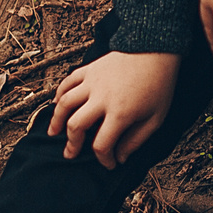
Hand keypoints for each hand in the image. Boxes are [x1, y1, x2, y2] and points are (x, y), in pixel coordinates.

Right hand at [49, 51, 179, 168]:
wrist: (155, 49)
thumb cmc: (159, 84)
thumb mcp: (156, 117)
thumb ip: (136, 140)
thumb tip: (120, 157)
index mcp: (120, 113)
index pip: (102, 144)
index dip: (104, 159)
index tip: (109, 163)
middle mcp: (102, 98)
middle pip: (76, 126)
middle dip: (72, 144)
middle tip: (71, 154)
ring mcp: (93, 82)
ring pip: (65, 104)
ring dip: (56, 121)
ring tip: (53, 133)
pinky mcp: (89, 69)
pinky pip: (67, 82)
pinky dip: (59, 94)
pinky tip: (57, 104)